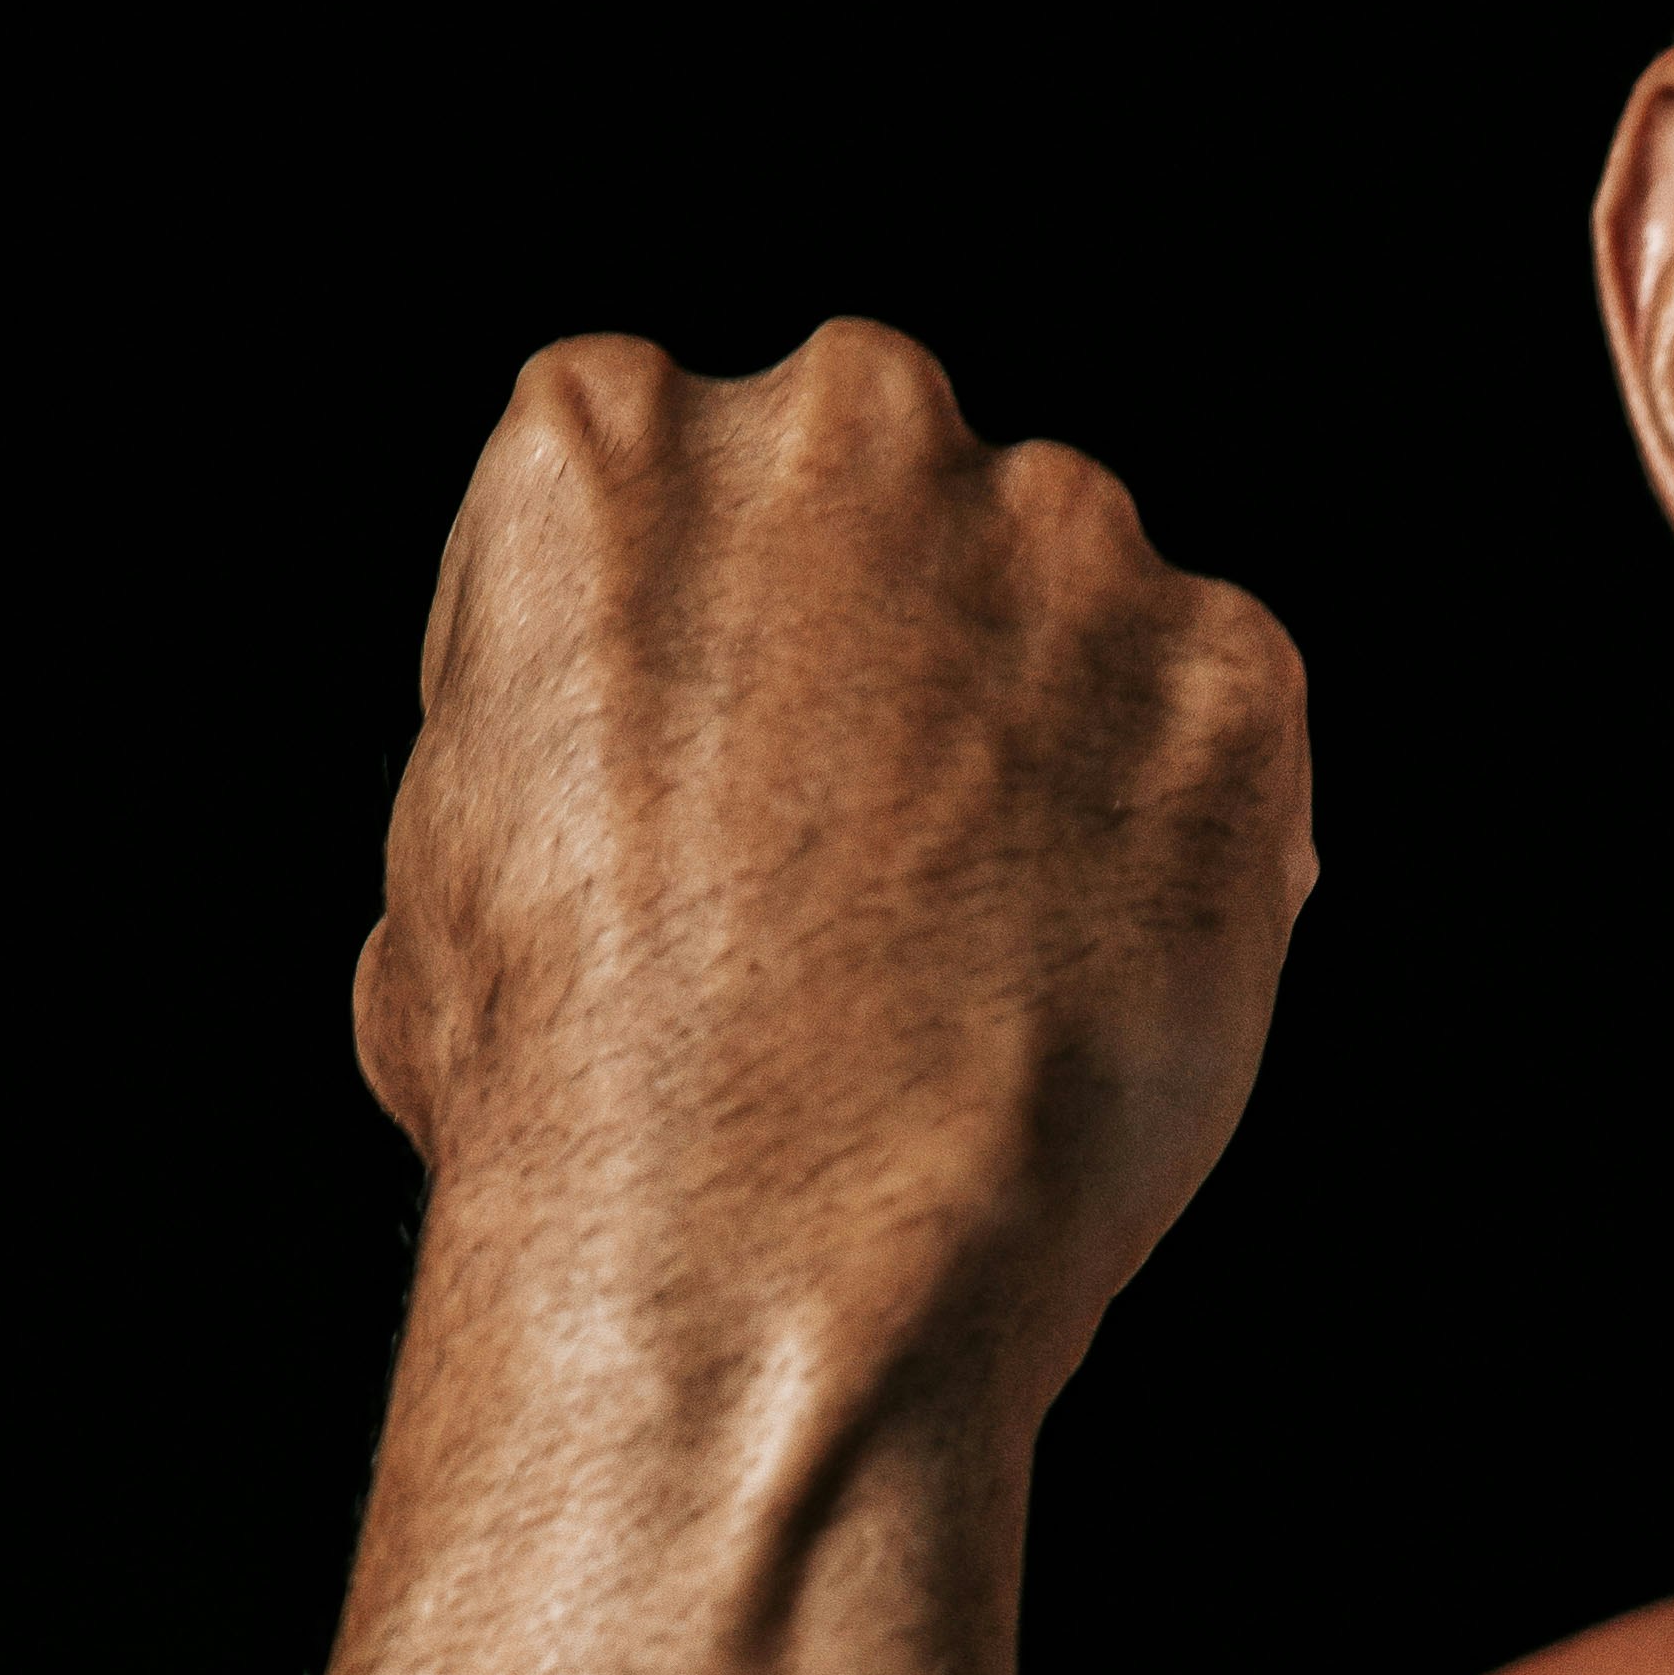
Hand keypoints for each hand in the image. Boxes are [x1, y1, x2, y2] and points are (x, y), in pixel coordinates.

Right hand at [353, 321, 1312, 1397]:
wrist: (761, 1254)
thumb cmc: (569, 1099)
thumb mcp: (445, 865)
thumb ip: (554, 736)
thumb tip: (626, 769)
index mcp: (608, 436)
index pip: (692, 473)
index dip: (724, 645)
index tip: (738, 775)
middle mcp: (845, 420)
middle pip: (900, 498)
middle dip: (903, 648)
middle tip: (881, 862)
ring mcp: (1061, 536)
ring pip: (1078, 606)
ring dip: (1056, 739)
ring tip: (991, 951)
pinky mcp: (1228, 672)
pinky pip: (1222, 728)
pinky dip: (1189, 839)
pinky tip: (1098, 978)